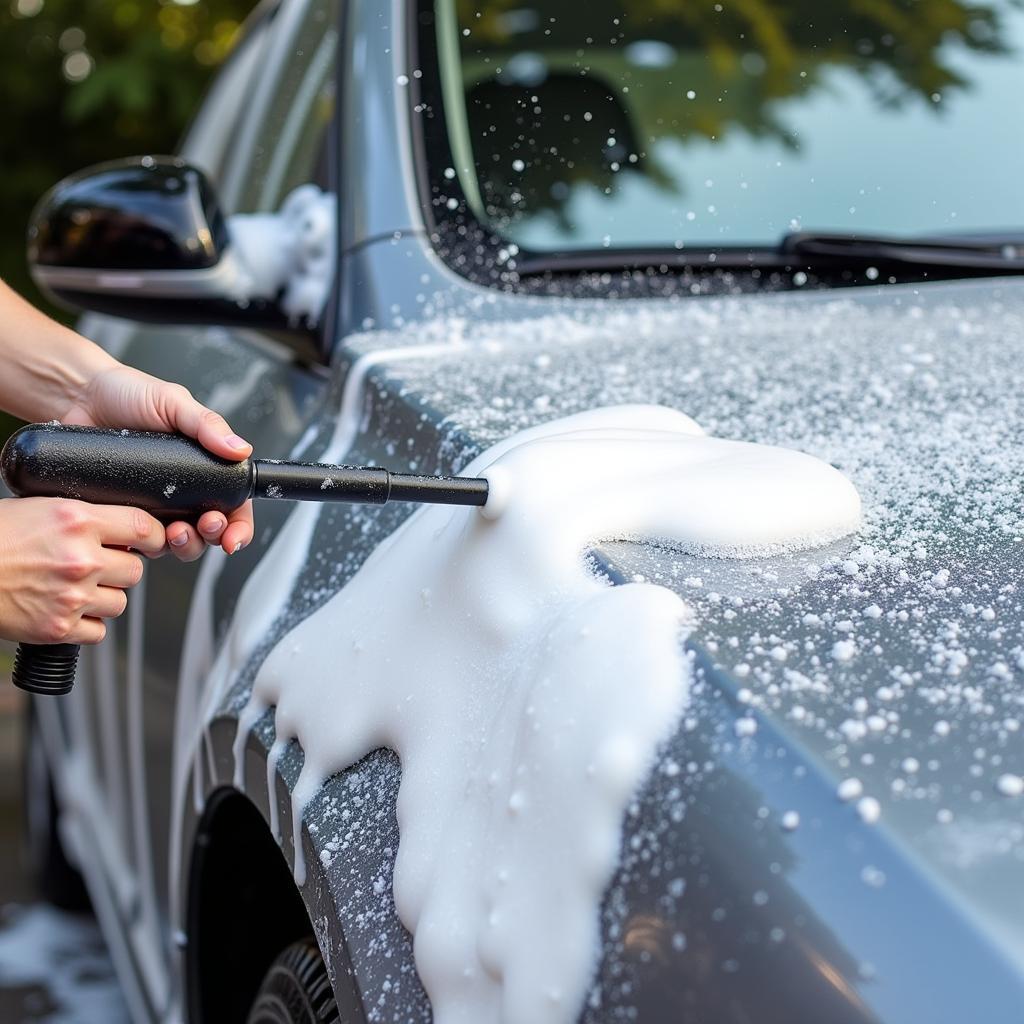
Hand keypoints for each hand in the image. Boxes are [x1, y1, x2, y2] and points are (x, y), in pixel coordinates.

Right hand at [0, 497, 165, 644]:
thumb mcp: (40, 508)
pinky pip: (98, 631)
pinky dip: (87, 624)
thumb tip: (121, 530)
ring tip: (76, 588)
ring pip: (121, 602)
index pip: (144, 527)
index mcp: (77, 521)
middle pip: (136, 570)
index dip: (153, 537)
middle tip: (96, 566)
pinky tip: (67, 609)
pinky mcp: (59, 627)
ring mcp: (71, 596)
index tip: (152, 543)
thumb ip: (83, 518)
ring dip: (105, 597)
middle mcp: (80, 558)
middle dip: (120, 568)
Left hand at [60, 364, 254, 559]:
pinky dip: (142, 545)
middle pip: (208, 533)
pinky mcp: (123, 513)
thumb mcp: (174, 402)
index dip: (238, 528)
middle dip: (210, 538)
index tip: (232, 537)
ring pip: (176, 544)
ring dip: (182, 546)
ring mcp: (153, 506)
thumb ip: (208, 424)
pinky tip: (138, 535)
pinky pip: (137, 541)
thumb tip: (240, 449)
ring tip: (173, 533)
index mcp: (204, 468)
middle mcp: (182, 492)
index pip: (233, 507)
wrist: (78, 397)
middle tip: (202, 525)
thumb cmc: (128, 393)